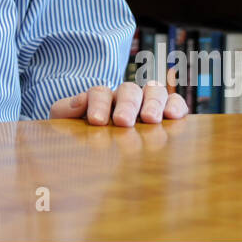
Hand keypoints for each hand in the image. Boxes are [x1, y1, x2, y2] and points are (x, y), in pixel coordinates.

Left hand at [49, 80, 187, 126]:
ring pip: (154, 91)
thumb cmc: (81, 134)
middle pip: (128, 90)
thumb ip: (65, 111)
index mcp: (101, 99)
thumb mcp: (65, 122)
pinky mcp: (167, 114)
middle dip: (126, 104)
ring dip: (153, 103)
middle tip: (123, 121)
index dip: (98, 103)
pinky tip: (174, 117)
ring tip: (150, 119)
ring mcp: (147, 103)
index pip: (100, 92)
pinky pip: (175, 103)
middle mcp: (125, 98)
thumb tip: (79, 103)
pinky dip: (176, 106)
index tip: (96, 121)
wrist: (97, 152)